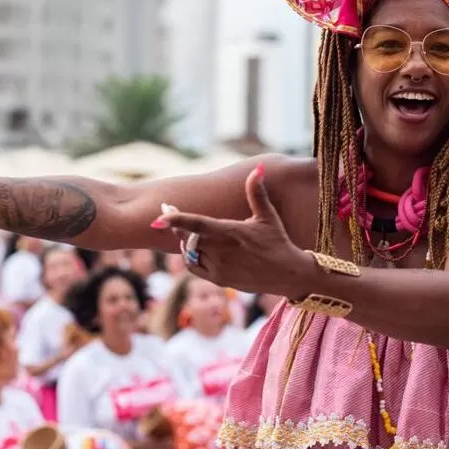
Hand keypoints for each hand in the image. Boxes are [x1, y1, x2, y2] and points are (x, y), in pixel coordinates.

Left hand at [155, 164, 312, 296]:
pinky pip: (193, 267)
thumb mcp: (268, 216)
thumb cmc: (277, 241)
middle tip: (167, 211)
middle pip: (188, 237)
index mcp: (232, 232)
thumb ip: (257, 193)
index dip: (178, 219)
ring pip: (189, 252)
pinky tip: (193, 247)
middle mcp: (223, 251)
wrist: (287, 274)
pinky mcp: (219, 279)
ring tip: (184, 229)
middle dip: (176, 224)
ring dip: (183, 240)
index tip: (161, 215)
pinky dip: (189, 256)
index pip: (199, 224)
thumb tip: (259, 168)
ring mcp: (219, 267)